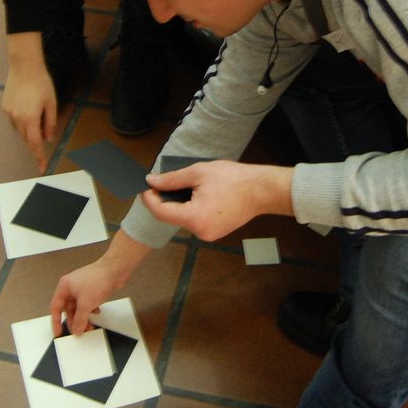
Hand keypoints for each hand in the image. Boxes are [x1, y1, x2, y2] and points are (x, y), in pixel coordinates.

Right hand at [2, 59, 56, 174]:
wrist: (24, 66)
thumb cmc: (41, 83)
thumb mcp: (51, 103)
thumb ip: (50, 123)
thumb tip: (48, 138)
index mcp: (30, 119)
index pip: (35, 144)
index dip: (39, 157)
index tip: (42, 168)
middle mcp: (17, 119)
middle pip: (28, 138)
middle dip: (36, 137)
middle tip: (45, 122)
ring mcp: (8, 113)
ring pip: (20, 130)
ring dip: (29, 128)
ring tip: (37, 110)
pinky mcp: (4, 107)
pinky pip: (14, 121)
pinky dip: (22, 121)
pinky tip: (27, 106)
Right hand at [50, 232, 151, 335]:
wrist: (115, 270)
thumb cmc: (98, 278)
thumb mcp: (85, 304)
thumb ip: (79, 320)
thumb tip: (76, 329)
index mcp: (64, 286)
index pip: (55, 307)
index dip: (56, 321)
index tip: (58, 332)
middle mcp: (71, 286)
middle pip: (68, 309)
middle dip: (73, 321)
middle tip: (77, 331)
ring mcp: (82, 287)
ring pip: (79, 307)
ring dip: (83, 317)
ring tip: (88, 326)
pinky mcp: (91, 289)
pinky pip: (87, 303)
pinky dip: (90, 310)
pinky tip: (95, 312)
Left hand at [141, 161, 293, 241]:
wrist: (261, 190)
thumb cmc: (233, 179)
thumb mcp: (198, 173)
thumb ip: (172, 179)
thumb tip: (152, 181)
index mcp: (194, 218)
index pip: (161, 212)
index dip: (150, 199)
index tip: (145, 187)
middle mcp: (200, 232)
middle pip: (172, 216)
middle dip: (165, 200)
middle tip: (164, 182)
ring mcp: (209, 235)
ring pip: (184, 219)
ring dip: (180, 204)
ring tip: (186, 186)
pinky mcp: (216, 232)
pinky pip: (196, 221)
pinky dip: (192, 208)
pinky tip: (199, 195)